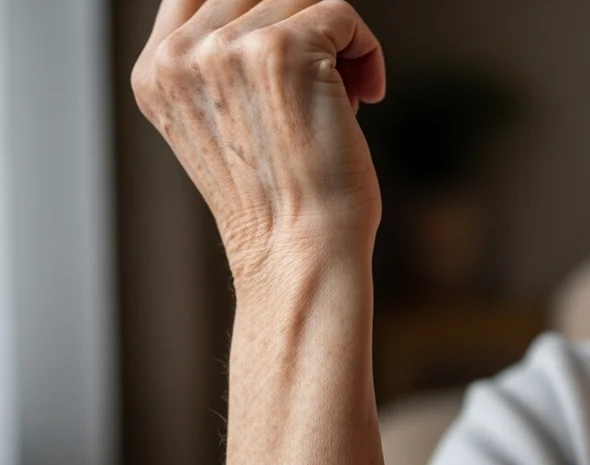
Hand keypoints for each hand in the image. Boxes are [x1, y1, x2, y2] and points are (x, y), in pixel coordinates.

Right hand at [131, 0, 385, 284]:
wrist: (299, 250)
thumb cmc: (280, 199)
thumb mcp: (224, 122)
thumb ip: (225, 61)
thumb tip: (277, 6)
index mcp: (158, 71)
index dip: (257, 10)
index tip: (294, 46)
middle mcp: (182, 54)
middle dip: (300, 27)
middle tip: (324, 84)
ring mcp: (229, 48)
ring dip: (334, 43)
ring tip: (340, 96)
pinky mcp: (284, 49)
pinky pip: (341, 12)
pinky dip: (364, 50)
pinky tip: (365, 95)